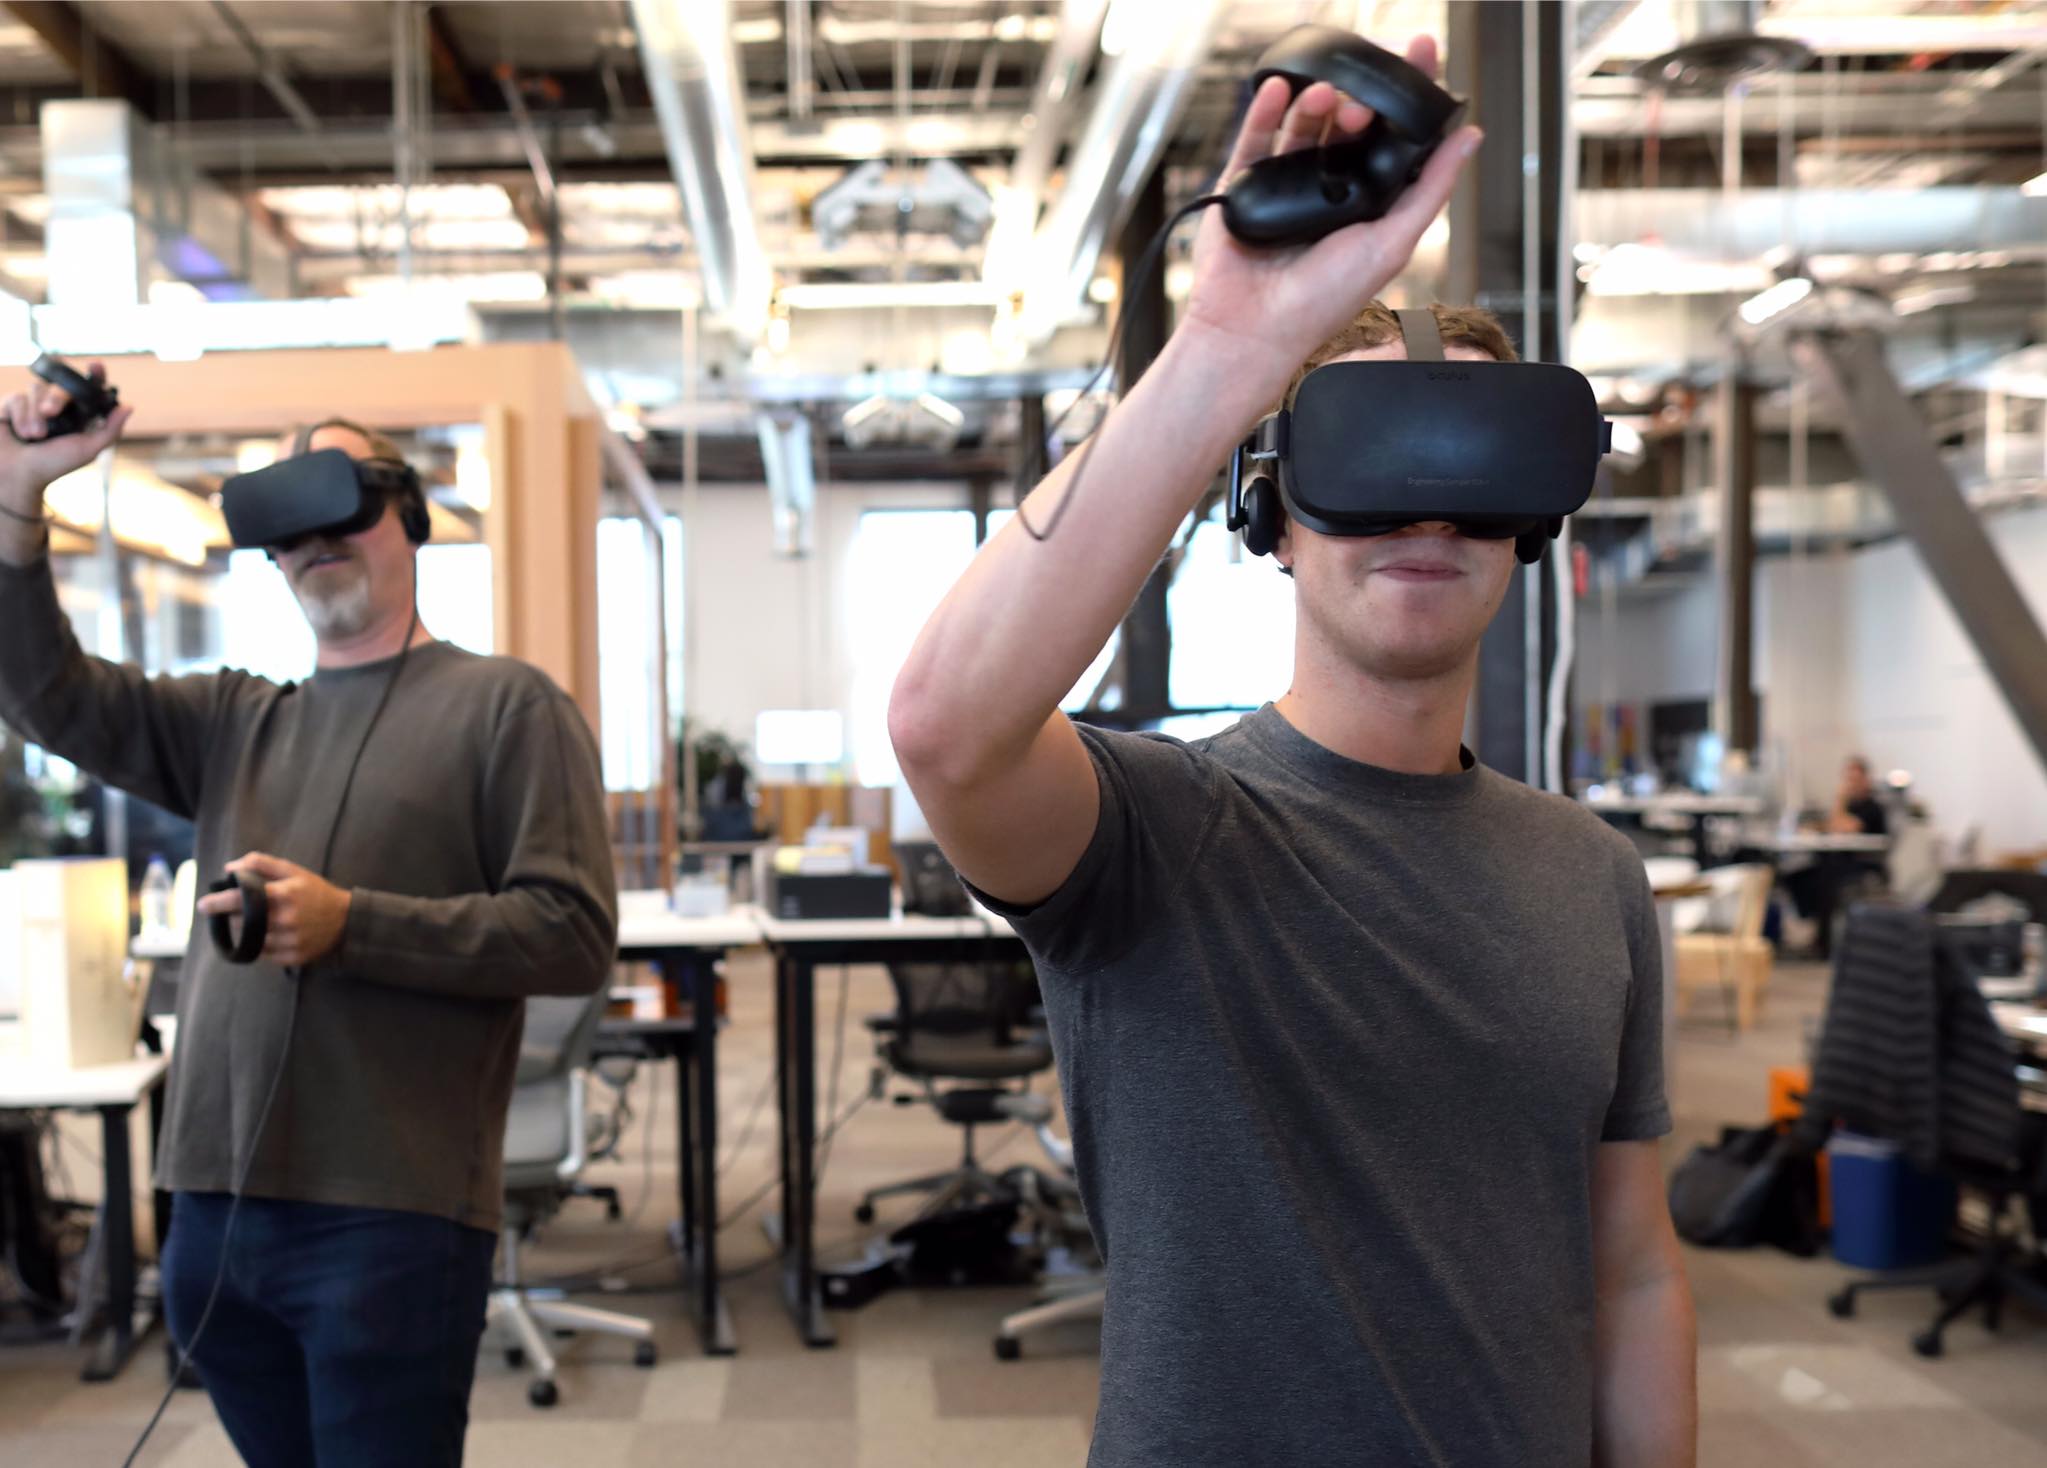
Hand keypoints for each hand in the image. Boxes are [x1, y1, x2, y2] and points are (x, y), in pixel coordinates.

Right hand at [0, 361, 133, 512]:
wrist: (17, 475)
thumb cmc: (52, 465)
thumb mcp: (87, 449)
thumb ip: (109, 429)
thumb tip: (128, 406)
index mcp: (77, 416)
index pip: (88, 389)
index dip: (94, 375)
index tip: (96, 365)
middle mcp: (56, 407)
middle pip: (60, 387)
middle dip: (56, 398)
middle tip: (50, 413)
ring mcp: (33, 405)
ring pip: (36, 388)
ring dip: (35, 414)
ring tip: (34, 436)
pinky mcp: (11, 406)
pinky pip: (16, 397)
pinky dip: (20, 415)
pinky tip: (20, 432)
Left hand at [196, 851, 352, 968]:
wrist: (347, 921)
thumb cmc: (315, 892)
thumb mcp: (293, 871)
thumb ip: (261, 864)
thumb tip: (230, 868)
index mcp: (283, 895)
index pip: (239, 900)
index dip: (217, 902)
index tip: (203, 904)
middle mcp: (285, 920)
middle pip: (242, 922)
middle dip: (233, 916)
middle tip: (234, 912)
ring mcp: (289, 941)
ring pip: (250, 940)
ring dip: (245, 932)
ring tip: (254, 924)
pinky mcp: (292, 957)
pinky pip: (263, 954)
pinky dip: (260, 945)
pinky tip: (268, 936)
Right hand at [1179, 34, 1482, 384]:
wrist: (1253, 329)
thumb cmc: (1322, 302)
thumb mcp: (1392, 243)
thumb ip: (1431, 188)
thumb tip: (1471, 137)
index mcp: (1369, 203)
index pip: (1393, 139)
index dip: (1407, 98)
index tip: (1419, 55)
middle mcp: (1330, 189)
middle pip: (1349, 125)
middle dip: (1359, 104)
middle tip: (1362, 104)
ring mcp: (1286, 185)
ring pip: (1304, 126)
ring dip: (1316, 104)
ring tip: (1323, 98)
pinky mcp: (1245, 186)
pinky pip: (1256, 138)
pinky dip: (1265, 110)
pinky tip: (1277, 92)